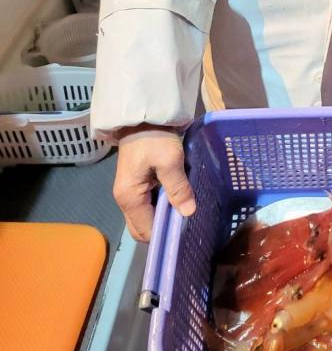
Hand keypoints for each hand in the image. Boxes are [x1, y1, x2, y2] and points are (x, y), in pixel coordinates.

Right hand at [112, 125, 196, 241]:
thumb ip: (178, 187)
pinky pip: (147, 205)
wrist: (142, 116)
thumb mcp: (169, 160)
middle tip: (186, 221)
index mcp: (129, 198)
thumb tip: (188, 213)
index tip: (185, 230)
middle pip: (142, 228)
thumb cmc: (154, 138)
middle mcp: (124, 200)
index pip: (145, 231)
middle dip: (162, 229)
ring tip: (184, 211)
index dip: (164, 234)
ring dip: (162, 217)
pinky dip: (160, 206)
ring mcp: (129, 192)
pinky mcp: (135, 184)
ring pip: (145, 217)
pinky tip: (177, 200)